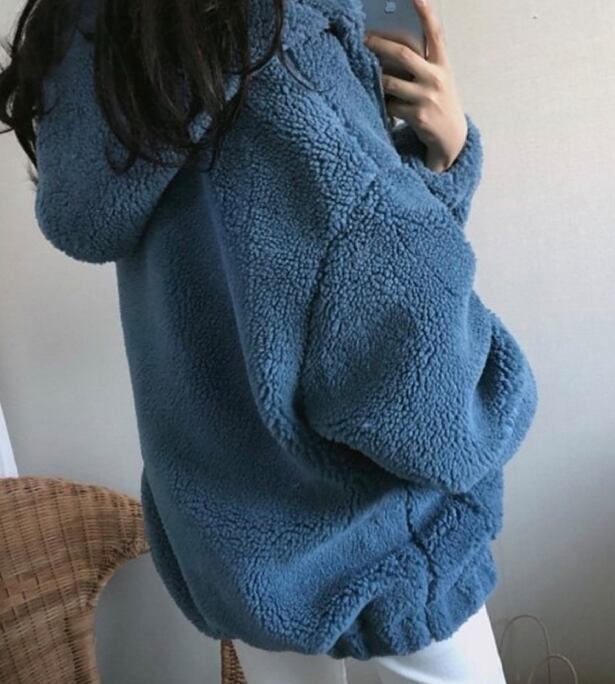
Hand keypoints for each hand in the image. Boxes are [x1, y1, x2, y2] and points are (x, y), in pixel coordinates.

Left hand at [363, 0, 466, 171]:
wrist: (451, 137)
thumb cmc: (439, 101)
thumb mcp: (439, 78)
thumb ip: (423, 63)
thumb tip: (390, 49)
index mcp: (442, 64)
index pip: (435, 33)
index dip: (426, 13)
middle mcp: (436, 78)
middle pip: (403, 54)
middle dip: (380, 45)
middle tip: (364, 39)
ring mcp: (427, 97)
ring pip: (390, 82)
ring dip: (378, 80)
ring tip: (371, 79)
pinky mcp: (417, 116)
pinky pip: (390, 105)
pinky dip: (384, 104)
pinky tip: (384, 106)